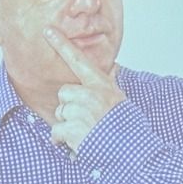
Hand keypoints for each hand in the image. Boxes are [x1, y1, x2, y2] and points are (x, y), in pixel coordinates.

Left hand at [43, 27, 124, 152]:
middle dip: (70, 108)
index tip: (48, 30)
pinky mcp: (74, 128)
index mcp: (102, 85)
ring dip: (68, 126)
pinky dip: (63, 141)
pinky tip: (77, 144)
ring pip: (60, 113)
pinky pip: (56, 131)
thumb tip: (114, 66)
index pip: (79, 60)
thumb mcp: (122, 100)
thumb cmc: (129, 128)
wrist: (134, 152)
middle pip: (64, 93)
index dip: (62, 44)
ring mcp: (82, 111)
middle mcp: (91, 94)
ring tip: (86, 133)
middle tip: (86, 120)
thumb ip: (111, 84)